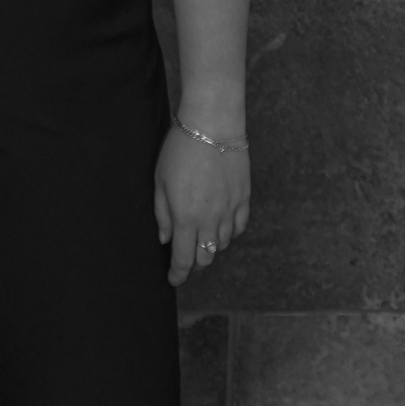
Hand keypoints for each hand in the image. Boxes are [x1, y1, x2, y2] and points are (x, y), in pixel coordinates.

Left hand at [153, 123, 249, 285]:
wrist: (213, 126)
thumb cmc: (180, 149)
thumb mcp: (160, 180)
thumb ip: (162, 213)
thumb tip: (165, 239)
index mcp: (186, 219)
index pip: (183, 259)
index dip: (177, 274)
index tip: (173, 279)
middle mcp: (210, 221)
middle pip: (205, 257)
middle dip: (194, 263)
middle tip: (186, 259)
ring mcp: (230, 211)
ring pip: (222, 244)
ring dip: (210, 247)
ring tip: (201, 239)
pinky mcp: (244, 199)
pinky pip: (238, 228)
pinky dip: (228, 234)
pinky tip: (221, 227)